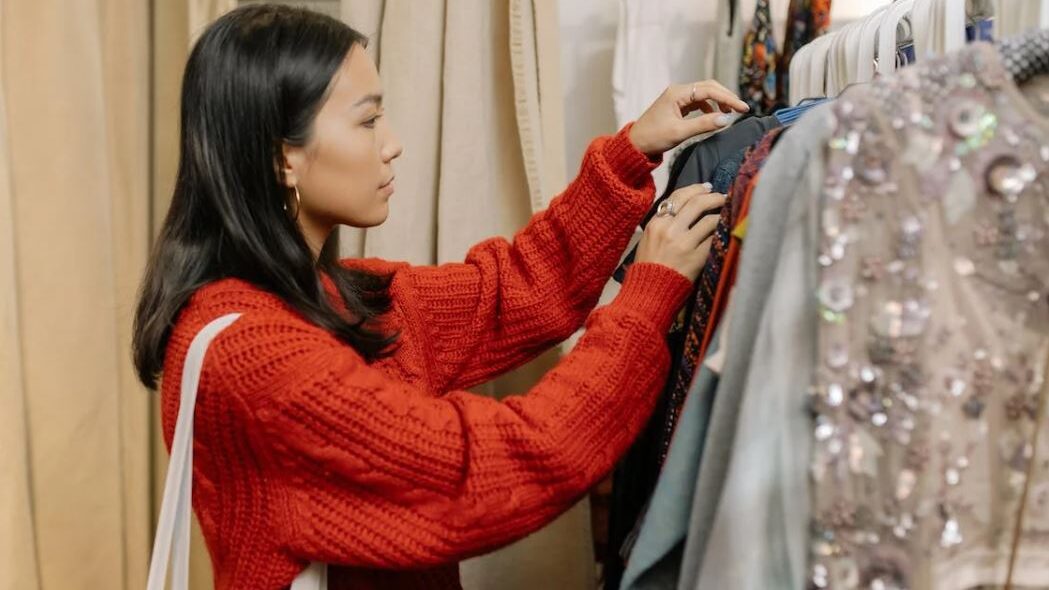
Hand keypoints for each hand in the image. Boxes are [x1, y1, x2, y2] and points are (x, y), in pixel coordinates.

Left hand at [628, 81, 748, 156]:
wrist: (635, 145)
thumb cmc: (653, 138)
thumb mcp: (680, 132)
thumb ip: (703, 124)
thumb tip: (726, 119)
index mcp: (677, 93)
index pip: (709, 90)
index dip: (728, 98)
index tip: (743, 108)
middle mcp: (678, 91)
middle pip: (708, 87)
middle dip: (726, 97)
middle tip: (741, 109)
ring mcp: (677, 98)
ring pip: (704, 94)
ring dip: (718, 102)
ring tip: (728, 114)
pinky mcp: (677, 106)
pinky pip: (698, 102)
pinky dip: (709, 108)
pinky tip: (713, 117)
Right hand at [635, 183, 724, 282]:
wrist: (649, 292)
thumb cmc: (648, 268)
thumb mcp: (648, 240)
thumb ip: (663, 224)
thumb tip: (684, 210)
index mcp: (656, 223)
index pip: (677, 197)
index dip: (695, 189)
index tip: (707, 188)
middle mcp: (669, 229)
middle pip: (696, 203)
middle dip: (713, 197)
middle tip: (722, 196)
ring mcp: (683, 243)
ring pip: (709, 219)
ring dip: (721, 214)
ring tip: (726, 213)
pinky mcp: (696, 257)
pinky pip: (713, 239)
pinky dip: (721, 232)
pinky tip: (724, 231)